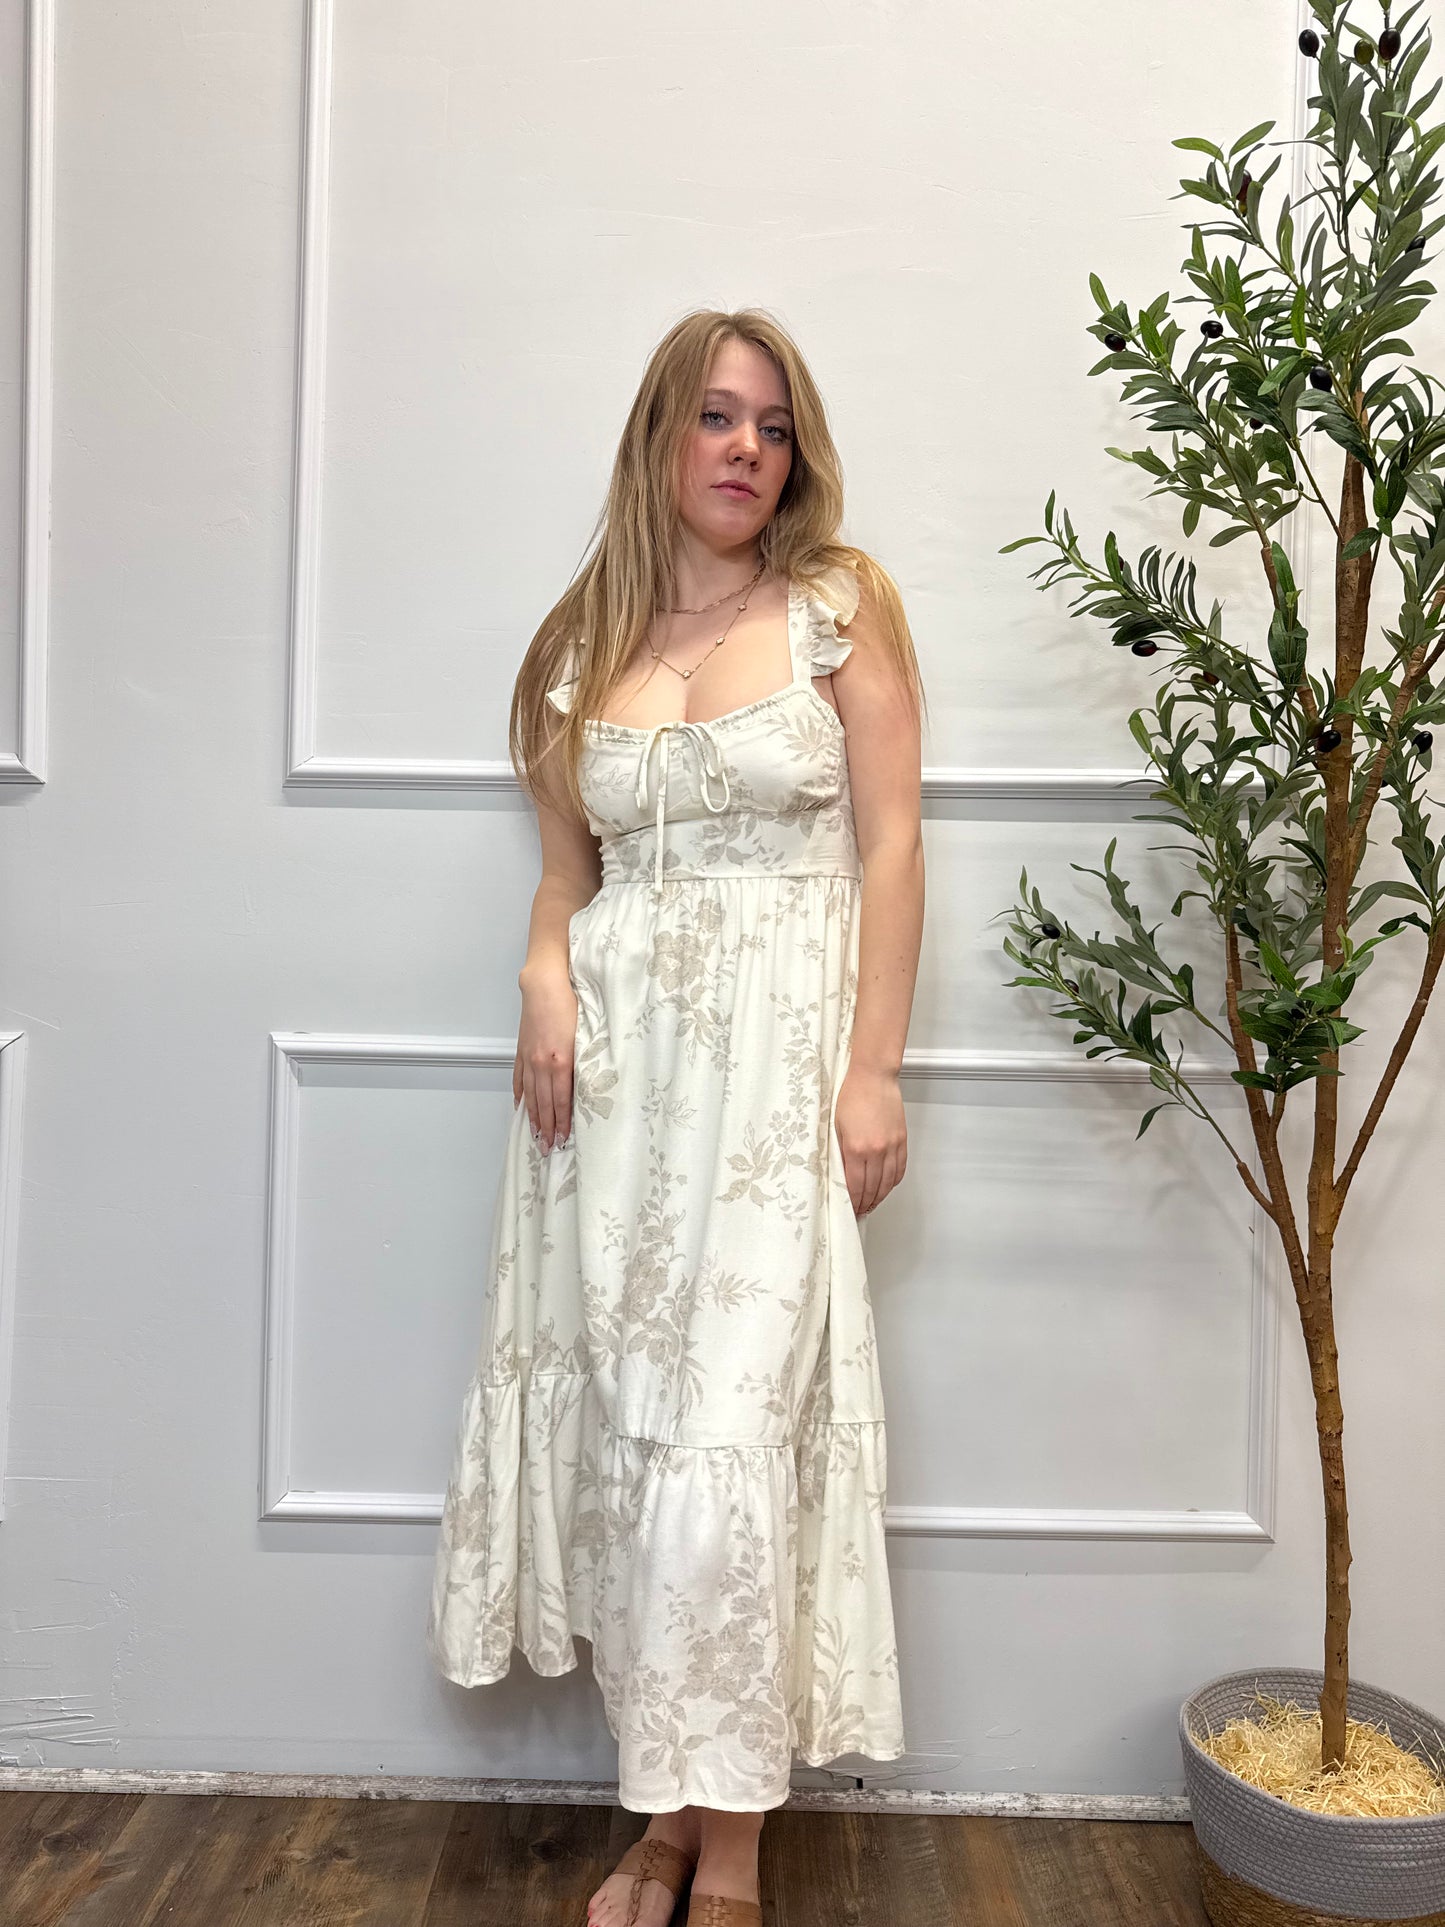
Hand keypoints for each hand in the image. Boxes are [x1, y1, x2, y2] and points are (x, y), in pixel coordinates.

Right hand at [514, 968, 577, 1153]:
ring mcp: (528, 1058)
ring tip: (535, 1135)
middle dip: (546, 1128)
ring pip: (530, 1095)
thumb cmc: (569, 1005)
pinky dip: (520, 1096)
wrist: (545, 985)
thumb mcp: (583, 1036)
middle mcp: (541, 1064)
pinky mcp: (521, 1051)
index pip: (561, 1101)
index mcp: (560, 1061)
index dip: (561, 1122)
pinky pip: (519, 1079)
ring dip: (533, 1118)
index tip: (562, 1140)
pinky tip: (520, 1108)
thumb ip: (580, 1063)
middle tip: (547, 1148)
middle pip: (543, 1103)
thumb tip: (583, 1086)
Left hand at [833, 1065, 907, 1216]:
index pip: (855, 1186)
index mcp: (855, 1148)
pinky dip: (893, 1182)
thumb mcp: (836, 1126)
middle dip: (865, 1203)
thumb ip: (839, 1153)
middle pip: (872, 1188)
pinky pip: (900, 1169)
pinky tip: (887, 1187)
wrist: (873, 1077)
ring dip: (880, 1196)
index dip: (853, 1201)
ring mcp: (891, 1146)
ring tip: (872, 1203)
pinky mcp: (902, 1140)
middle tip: (860, 1210)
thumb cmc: (851, 1096)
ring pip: (888, 1182)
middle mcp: (876, 1150)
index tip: (850, 1208)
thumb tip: (841, 1175)